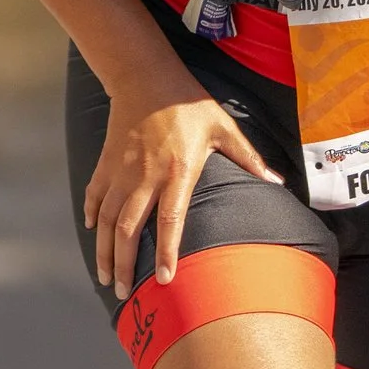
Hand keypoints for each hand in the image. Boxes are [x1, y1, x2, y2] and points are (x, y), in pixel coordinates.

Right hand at [84, 87, 279, 298]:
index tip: (165, 281)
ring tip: (106, 276)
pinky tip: (93, 232)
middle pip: (129, 230)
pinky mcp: (106, 162)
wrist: (146, 76)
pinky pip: (95, 196)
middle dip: (124, 264)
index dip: (167, 252)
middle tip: (122, 292)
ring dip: (104, 250)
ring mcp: (122, 170)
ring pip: (107, 219)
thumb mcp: (224, 128)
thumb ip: (248, 158)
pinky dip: (92, 216)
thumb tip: (276, 182)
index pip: (171, 220)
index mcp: (178, 171)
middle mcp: (146, 176)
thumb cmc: (190, 104)